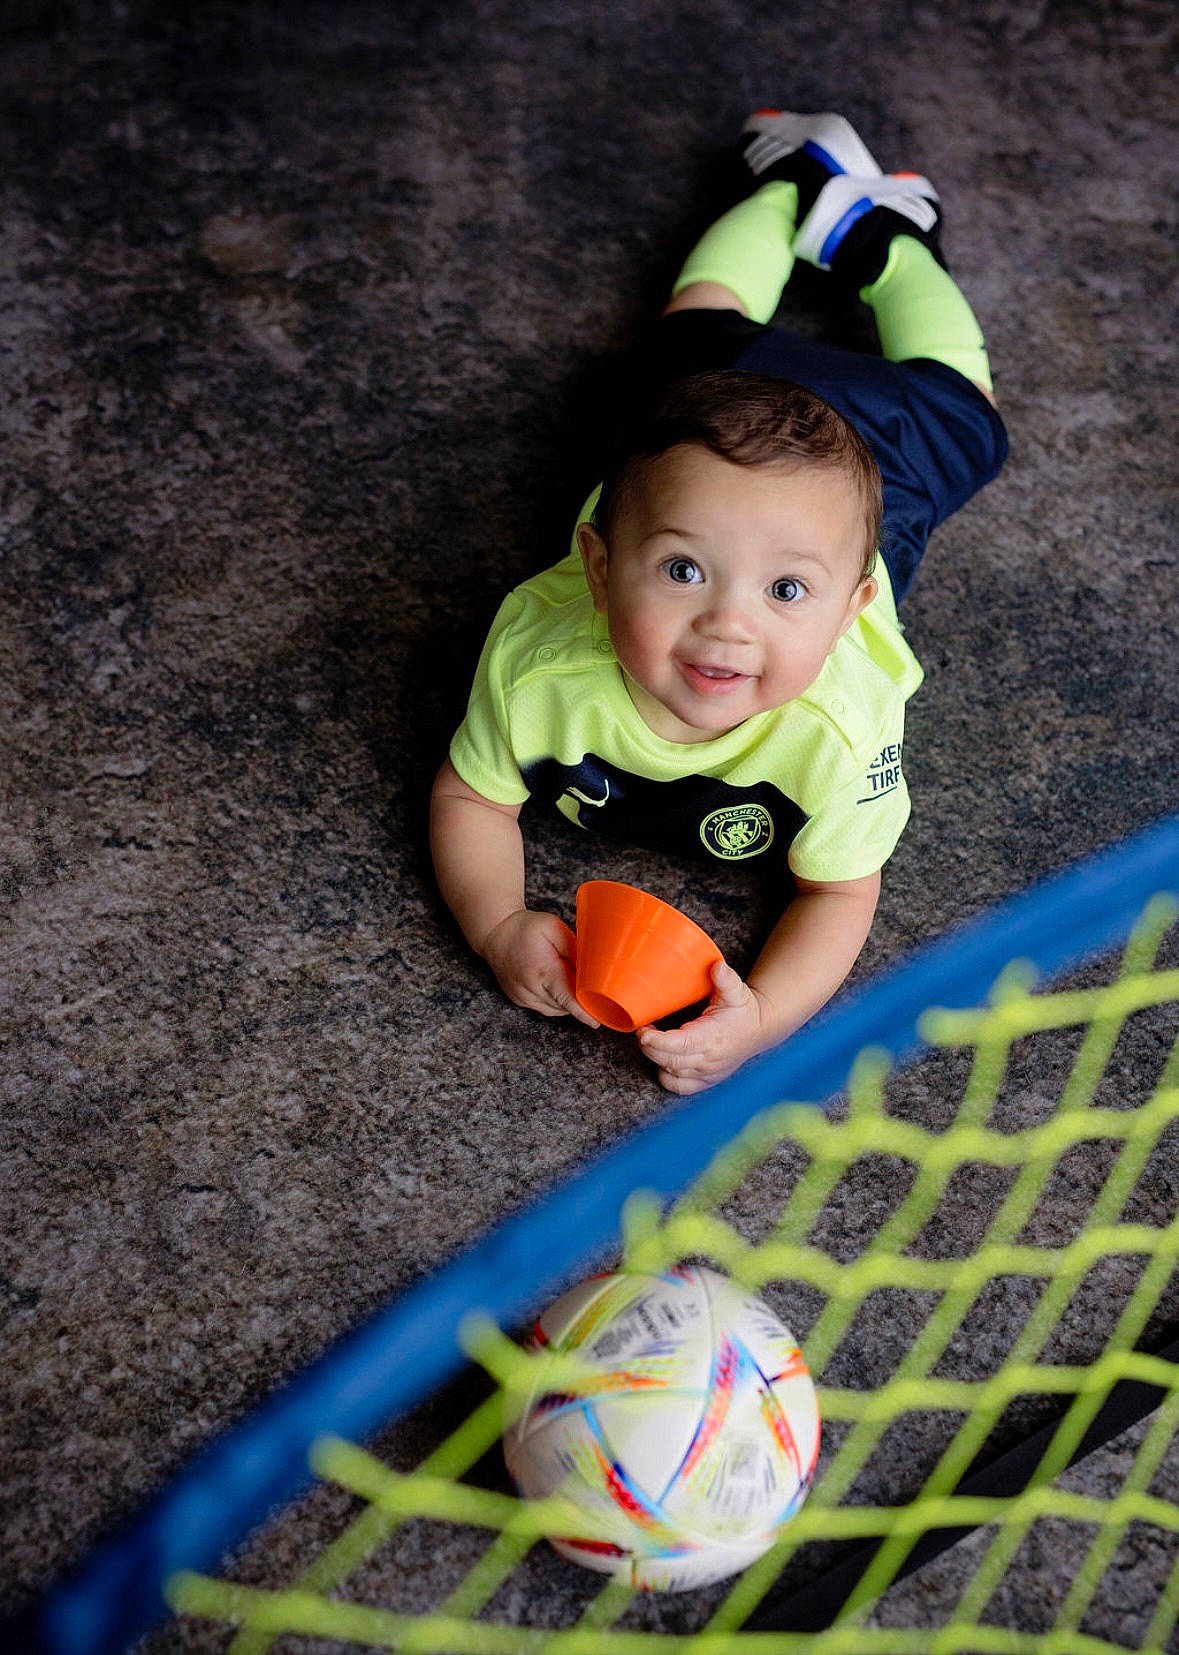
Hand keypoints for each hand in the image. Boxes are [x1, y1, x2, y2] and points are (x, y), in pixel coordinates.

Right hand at [481, 908, 599, 1026]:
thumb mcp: (553, 927)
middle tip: (590, 985)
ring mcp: (523, 997)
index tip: (596, 1022)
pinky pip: (544, 1008)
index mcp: (543, 970)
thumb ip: (573, 947)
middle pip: (564, 1006)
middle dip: (580, 1001)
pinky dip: (555, 1002)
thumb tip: (592, 967)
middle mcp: (531, 988)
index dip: (583, 1013)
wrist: (494, 933)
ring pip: (555, 1010)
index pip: (567, 999)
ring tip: (571, 982)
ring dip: (567, 1002)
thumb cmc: (525, 928)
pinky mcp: (519, 1000)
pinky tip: (558, 986)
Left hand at [637, 959, 767, 1093]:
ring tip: (650, 1039)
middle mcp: (709, 1060)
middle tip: (642, 1029)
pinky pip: (678, 1087)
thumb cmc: (743, 1010)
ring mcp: (707, 1073)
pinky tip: (662, 1059)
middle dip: (650, 1047)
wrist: (758, 1031)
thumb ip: (726, 979)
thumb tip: (717, 967)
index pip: (680, 1045)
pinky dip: (666, 1076)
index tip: (643, 1032)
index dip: (658, 1042)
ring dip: (655, 1058)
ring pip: (671, 1074)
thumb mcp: (737, 991)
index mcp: (713, 1037)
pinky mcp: (705, 1081)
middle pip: (670, 1061)